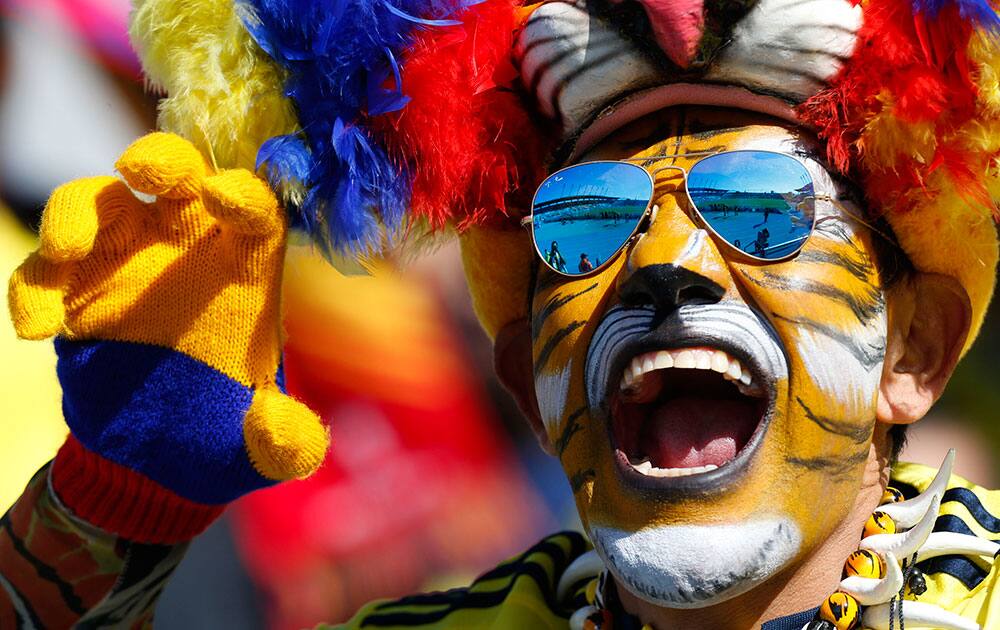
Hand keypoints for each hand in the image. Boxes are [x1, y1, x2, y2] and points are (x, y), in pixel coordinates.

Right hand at [8, 133, 327, 540]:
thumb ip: (280, 443)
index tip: (224, 195)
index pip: (255, 213)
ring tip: (64, 250)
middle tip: (139, 168)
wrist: (153, 461)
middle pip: (178, 178)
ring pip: (100, 203)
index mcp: (244, 271)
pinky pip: (44, 271)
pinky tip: (38, 330)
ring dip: (76, 213)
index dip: (245, 195)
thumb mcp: (261, 451)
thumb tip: (283, 436)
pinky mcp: (74, 293)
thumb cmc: (222, 438)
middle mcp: (186, 251)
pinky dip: (33, 289)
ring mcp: (126, 264)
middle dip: (161, 161)